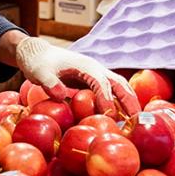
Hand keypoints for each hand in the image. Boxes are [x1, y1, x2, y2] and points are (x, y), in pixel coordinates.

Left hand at [15, 36, 140, 115]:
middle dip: (129, 101)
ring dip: (129, 102)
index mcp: (86, 66)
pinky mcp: (93, 81)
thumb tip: (60, 96)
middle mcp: (95, 69)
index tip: (109, 116)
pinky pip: (111, 92)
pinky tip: (123, 118)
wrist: (37, 53)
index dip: (107, 99)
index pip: (102, 83)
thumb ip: (49, 83)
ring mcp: (96, 74)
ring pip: (119, 87)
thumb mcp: (39, 73)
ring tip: (136, 121)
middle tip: (137, 120)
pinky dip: (120, 103)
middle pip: (119, 84)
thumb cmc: (38, 63)